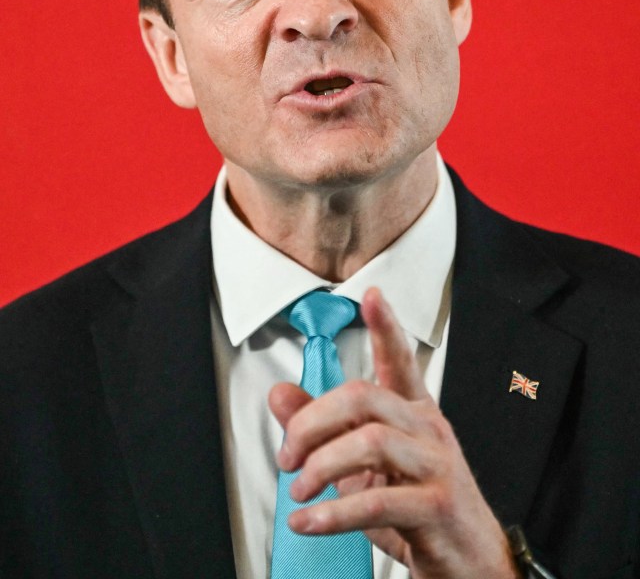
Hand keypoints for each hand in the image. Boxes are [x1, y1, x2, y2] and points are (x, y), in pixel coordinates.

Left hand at [269, 287, 517, 578]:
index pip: (400, 360)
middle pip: (363, 397)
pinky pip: (375, 501)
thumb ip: (323, 430)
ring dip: (321, 466)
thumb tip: (280, 395)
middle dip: (312, 422)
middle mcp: (428, 432)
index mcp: (415, 415)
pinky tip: (309, 521)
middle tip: (288, 455)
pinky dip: (332, 514)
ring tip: (299, 490)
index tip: (371, 297)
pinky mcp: (435, 508)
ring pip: (370, 441)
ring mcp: (436, 467)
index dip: (386, 327)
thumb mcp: (365, 469)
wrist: (474, 569)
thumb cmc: (420, 513)